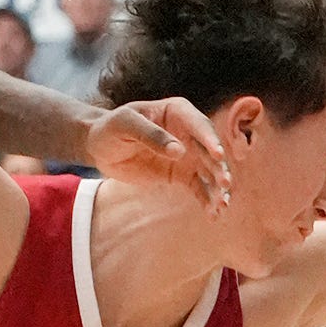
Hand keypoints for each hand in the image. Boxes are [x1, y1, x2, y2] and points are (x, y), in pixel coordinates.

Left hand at [86, 98, 230, 211]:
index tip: (218, 155)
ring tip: (222, 204)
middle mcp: (189, 133)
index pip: (198, 125)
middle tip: (225, 183)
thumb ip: (150, 135)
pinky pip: (199, 188)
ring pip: (209, 171)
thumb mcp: (124, 125)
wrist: (100, 147)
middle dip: (219, 167)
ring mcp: (187, 155)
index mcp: (177, 112)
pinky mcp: (181, 174)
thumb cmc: (111, 128)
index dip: (210, 139)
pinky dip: (207, 200)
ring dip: (218, 188)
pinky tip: (214, 214)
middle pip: (210, 150)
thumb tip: (179, 152)